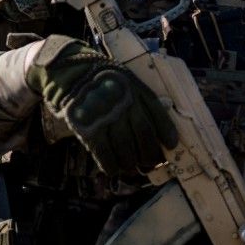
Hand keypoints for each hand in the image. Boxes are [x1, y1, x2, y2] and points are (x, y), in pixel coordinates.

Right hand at [25, 35, 177, 174]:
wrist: (73, 75)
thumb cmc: (105, 81)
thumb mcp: (128, 81)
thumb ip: (142, 100)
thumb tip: (157, 129)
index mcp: (136, 90)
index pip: (157, 113)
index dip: (167, 132)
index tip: (171, 145)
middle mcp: (124, 104)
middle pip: (144, 134)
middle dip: (150, 153)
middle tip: (152, 162)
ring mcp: (106, 117)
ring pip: (125, 147)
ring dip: (132, 162)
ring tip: (133, 167)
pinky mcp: (88, 128)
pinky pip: (103, 153)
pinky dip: (111, 165)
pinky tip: (114, 170)